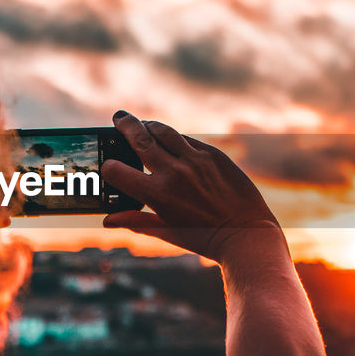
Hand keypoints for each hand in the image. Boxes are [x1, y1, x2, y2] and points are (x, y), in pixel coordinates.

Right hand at [101, 111, 285, 263]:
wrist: (246, 234)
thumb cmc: (204, 238)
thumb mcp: (166, 232)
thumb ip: (135, 221)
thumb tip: (108, 220)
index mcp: (157, 194)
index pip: (118, 171)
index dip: (108, 167)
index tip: (108, 165)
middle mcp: (174, 172)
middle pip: (140, 138)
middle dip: (125, 125)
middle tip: (119, 117)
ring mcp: (195, 160)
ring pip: (164, 131)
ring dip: (149, 125)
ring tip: (143, 124)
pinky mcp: (213, 155)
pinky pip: (187, 140)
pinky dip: (175, 139)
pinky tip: (172, 141)